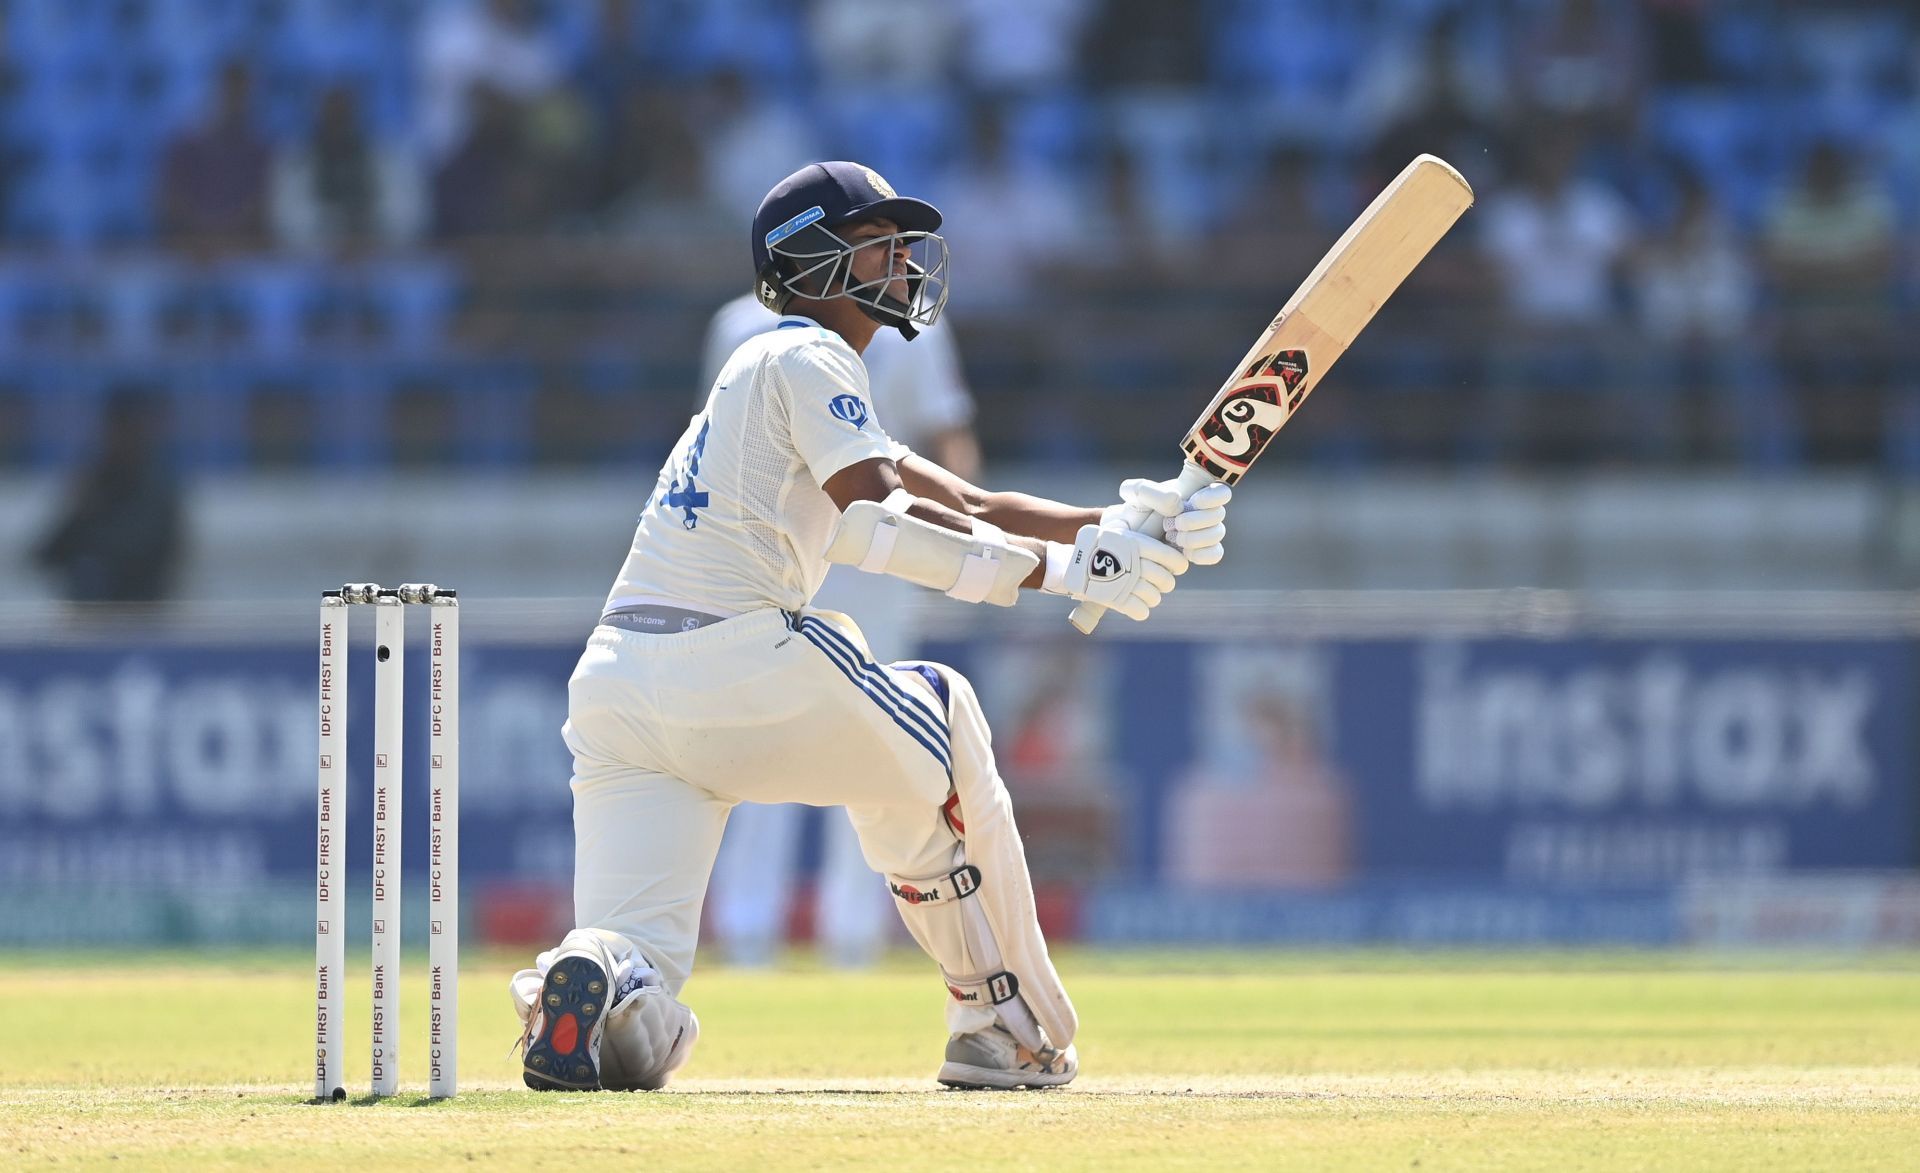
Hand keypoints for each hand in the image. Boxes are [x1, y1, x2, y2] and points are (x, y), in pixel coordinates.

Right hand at [1043, 522, 1188, 620]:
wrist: (1070, 563)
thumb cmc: (1099, 547)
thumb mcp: (1120, 535)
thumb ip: (1143, 543)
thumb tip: (1168, 552)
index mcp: (1139, 544)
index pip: (1174, 560)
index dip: (1178, 566)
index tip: (1175, 569)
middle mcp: (1136, 563)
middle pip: (1166, 581)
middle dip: (1164, 584)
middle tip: (1157, 583)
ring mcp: (1127, 583)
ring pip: (1155, 597)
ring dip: (1151, 598)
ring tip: (1143, 593)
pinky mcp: (1117, 600)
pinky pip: (1141, 611)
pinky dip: (1140, 610)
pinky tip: (1135, 605)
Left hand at [1101, 478, 1231, 566]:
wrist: (1130, 538)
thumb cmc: (1134, 511)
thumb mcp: (1134, 494)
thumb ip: (1149, 490)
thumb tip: (1177, 503)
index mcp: (1194, 492)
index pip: (1221, 492)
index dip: (1212, 498)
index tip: (1193, 502)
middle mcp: (1203, 512)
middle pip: (1219, 514)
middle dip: (1195, 521)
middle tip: (1171, 524)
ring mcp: (1204, 532)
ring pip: (1217, 534)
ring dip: (1195, 537)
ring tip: (1172, 537)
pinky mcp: (1200, 552)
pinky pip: (1215, 554)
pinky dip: (1202, 553)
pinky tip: (1184, 552)